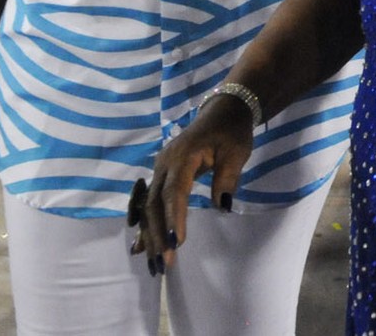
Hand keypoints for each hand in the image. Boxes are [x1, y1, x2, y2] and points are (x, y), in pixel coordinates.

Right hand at [136, 93, 255, 273]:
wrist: (223, 111)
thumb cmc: (232, 132)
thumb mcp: (237, 152)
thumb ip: (227, 178)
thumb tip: (223, 206)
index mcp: (183, 156)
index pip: (175, 192)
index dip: (173, 218)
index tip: (176, 243)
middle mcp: (164, 164)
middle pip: (154, 203)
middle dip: (157, 234)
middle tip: (164, 263)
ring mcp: (159, 169)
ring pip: (147, 206)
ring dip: (148, 234)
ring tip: (152, 263)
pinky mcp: (160, 175)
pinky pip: (147, 202)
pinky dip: (143, 224)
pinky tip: (139, 246)